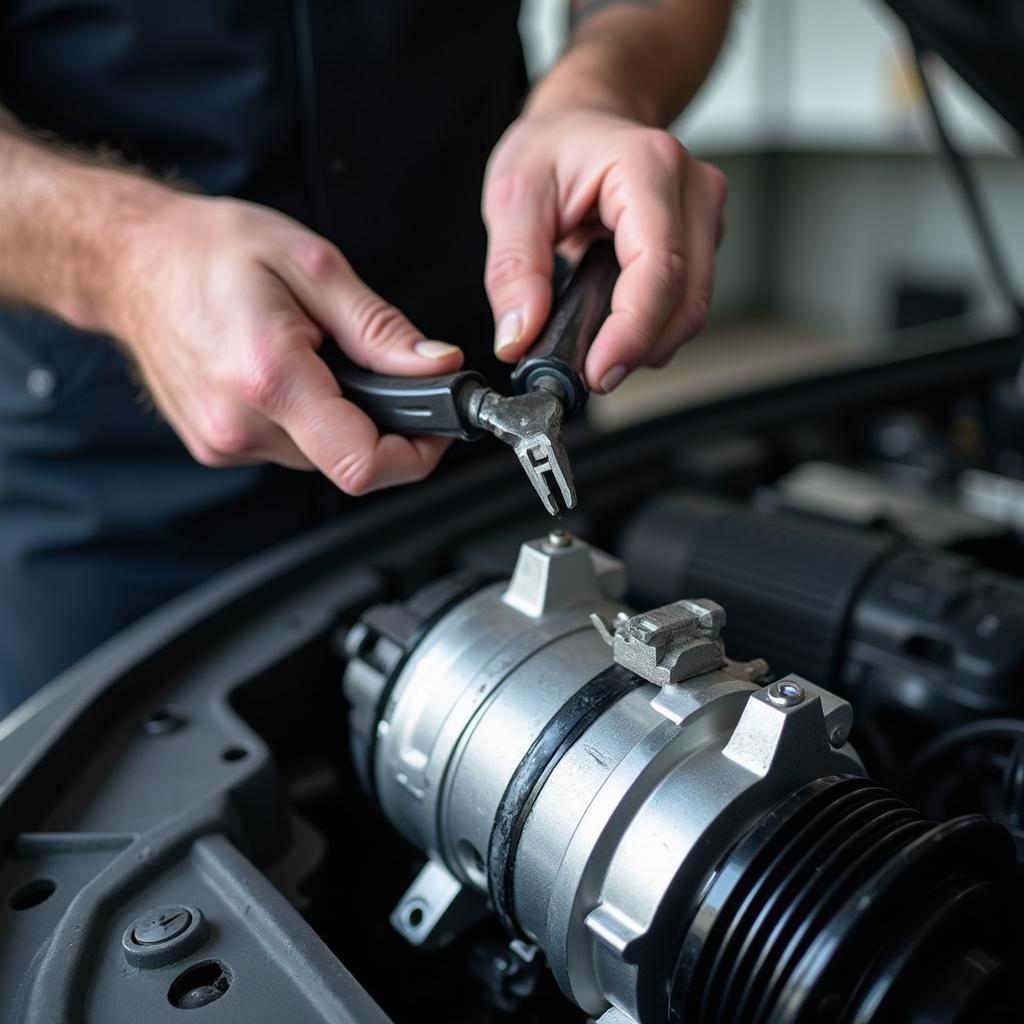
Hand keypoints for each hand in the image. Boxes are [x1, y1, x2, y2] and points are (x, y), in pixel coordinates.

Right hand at [105, 192, 463, 493]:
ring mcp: (224, 442)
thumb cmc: (209, 251)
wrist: (131, 261)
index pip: (362, 464)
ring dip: (339, 417)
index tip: (435, 427)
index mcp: (269, 377)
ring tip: (317, 359)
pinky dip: (306, 419)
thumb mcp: (313, 266)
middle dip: (379, 422)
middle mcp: (240, 425)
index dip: (415, 455)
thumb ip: (381, 328)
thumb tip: (437, 366)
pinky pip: (290, 448)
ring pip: (321, 455)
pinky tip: (288, 373)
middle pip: (348, 460)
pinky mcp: (217, 446)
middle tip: (372, 368)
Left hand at [482, 106, 725, 392]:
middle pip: (686, 300)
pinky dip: (650, 330)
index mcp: (649, 167)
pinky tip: (614, 328)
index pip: (659, 268)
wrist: (586, 120)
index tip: (598, 371)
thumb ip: (512, 269)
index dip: (633, 331)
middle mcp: (694, 190)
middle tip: (584, 374)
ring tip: (593, 350)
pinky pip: (686, 304)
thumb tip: (519, 337)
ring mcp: (706, 217)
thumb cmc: (553, 146)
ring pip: (692, 310)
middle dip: (636, 350)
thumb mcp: (512, 196)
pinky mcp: (703, 242)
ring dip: (645, 345)